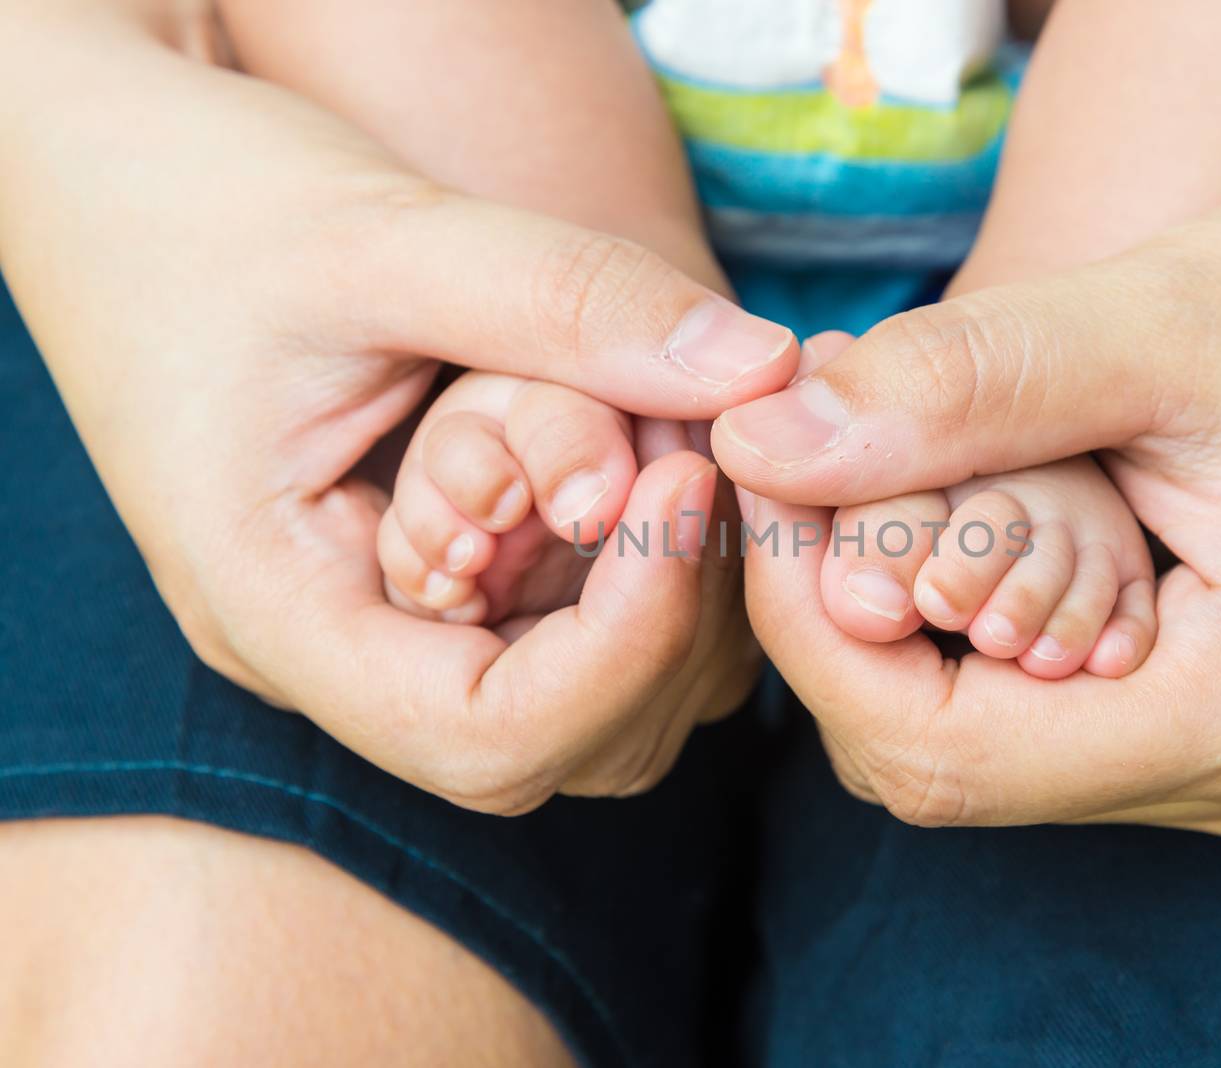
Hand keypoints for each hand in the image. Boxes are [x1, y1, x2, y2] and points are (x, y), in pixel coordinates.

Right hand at [0, 2, 794, 809]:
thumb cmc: (206, 203)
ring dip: (675, 583)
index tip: (689, 483)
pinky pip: (588, 624)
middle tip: (695, 443)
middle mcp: (347, 653)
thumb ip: (567, 302)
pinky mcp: (451, 583)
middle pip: (570, 736)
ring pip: (603, 699)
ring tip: (672, 431)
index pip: (488, 734)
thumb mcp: (380, 235)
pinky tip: (656, 443)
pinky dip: (654, 555)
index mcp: (279, 611)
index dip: (625, 643)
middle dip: (668, 606)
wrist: (126, 183)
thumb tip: (763, 370)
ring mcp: (400, 626)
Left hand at [715, 0, 1220, 834]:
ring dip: (891, 607)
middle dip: (841, 616)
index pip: (942, 753)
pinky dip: (953, 610)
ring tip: (868, 462)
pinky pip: (1027, 702)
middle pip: (943, 757)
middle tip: (803, 461)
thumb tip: (763, 446)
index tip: (761, 490)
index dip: (812, 633)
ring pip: (973, 732)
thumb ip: (962, 390)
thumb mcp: (1163, 318)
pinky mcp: (1208, 707)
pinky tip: (941, 501)